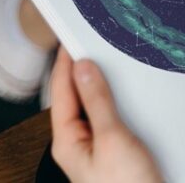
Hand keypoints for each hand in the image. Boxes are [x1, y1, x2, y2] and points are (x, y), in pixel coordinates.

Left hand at [50, 47, 162, 182]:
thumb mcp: (112, 137)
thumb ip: (98, 101)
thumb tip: (84, 68)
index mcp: (68, 139)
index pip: (61, 91)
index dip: (65, 62)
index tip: (71, 39)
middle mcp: (78, 140)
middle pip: (74, 96)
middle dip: (81, 69)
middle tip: (91, 43)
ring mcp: (95, 144)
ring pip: (92, 104)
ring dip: (99, 82)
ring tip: (106, 60)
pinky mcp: (113, 145)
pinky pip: (107, 113)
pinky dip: (113, 96)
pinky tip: (123, 89)